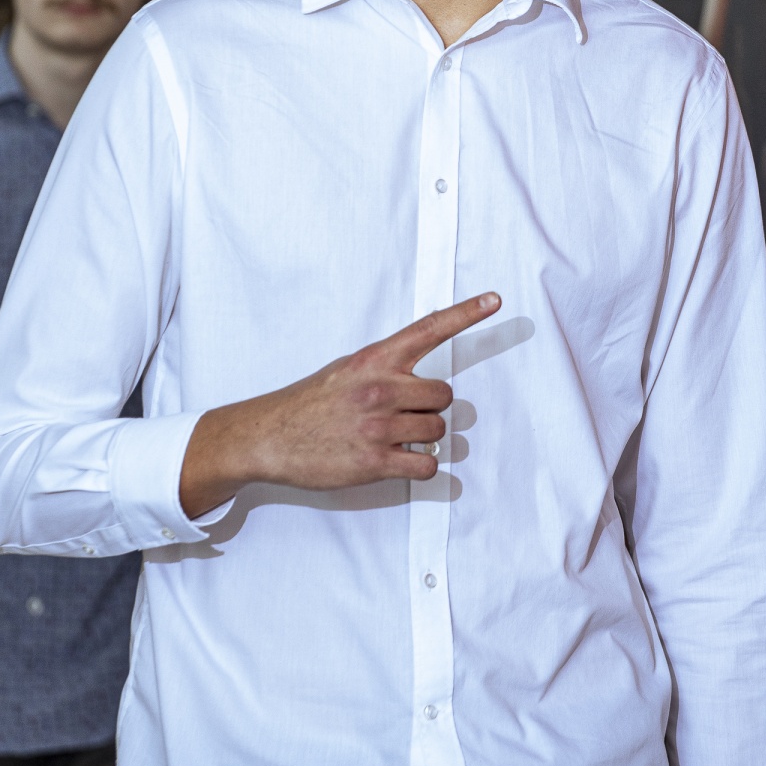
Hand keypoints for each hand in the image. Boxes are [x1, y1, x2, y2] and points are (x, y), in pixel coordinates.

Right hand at [180, 293, 500, 517]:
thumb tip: (422, 377)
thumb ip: (385, 367)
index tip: (495, 300)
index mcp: (374, 359)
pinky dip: (421, 465)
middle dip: (431, 407)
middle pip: (445, 395)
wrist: (270, 436)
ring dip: (424, 437)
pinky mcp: (376, 462)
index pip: (429, 330)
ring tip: (392, 437)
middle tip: (405, 414)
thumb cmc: (311, 402)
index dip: (466, 314)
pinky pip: (427, 465)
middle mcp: (381, 387)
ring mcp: (379, 426)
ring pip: (438, 431)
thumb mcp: (347, 369)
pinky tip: (400, 459)